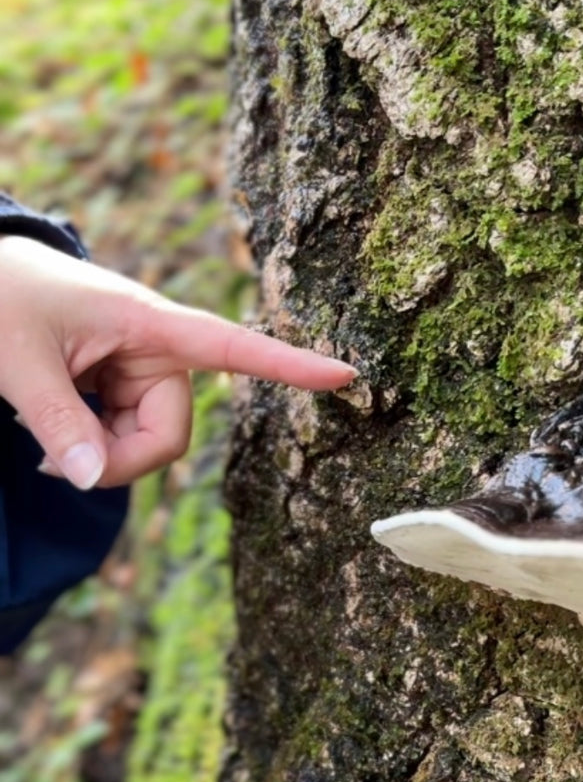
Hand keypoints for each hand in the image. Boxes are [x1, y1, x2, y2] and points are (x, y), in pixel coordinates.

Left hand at [0, 235, 357, 489]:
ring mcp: (143, 374)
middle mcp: (159, 352)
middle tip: (50, 464)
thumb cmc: (2, 298)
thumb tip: (91, 483)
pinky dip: (93, 452)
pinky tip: (54, 440)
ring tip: (43, 443)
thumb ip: (56, 423)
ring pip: (149, 445)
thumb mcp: (18, 361)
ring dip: (100, 458)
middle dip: (118, 461)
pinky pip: (127, 441)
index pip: (235, 348)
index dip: (292, 366)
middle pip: (168, 435)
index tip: (347, 375)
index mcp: (151, 325)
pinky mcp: (125, 390)